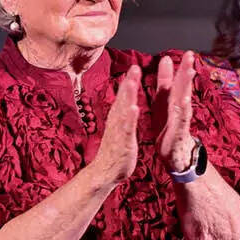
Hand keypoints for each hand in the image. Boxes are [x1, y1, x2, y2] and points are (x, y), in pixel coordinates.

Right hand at [91, 65, 139, 185]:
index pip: (123, 97)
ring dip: (128, 96)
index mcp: (117, 118)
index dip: (128, 82)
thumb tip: (124, 100)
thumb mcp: (118, 128)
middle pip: (122, 99)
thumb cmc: (114, 150)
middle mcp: (116, 122)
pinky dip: (130, 118)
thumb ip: (121, 113)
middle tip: (134, 67)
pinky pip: (127, 129)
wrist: (104, 172)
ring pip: (123, 111)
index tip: (134, 66)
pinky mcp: (123, 143)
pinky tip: (134, 108)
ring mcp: (119, 132)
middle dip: (129, 83)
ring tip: (132, 82)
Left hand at [155, 53, 196, 171]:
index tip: (188, 52)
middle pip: (183, 89)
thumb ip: (166, 82)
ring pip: (184, 103)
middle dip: (186, 72)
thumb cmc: (169, 127)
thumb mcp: (164, 103)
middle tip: (190, 56)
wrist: (175, 156)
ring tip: (189, 74)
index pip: (177, 82)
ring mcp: (180, 123)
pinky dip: (183, 113)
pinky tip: (185, 101)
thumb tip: (166, 59)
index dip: (180, 68)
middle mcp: (179, 110)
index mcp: (172, 102)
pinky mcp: (178, 136)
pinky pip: (181, 123)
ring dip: (186, 88)